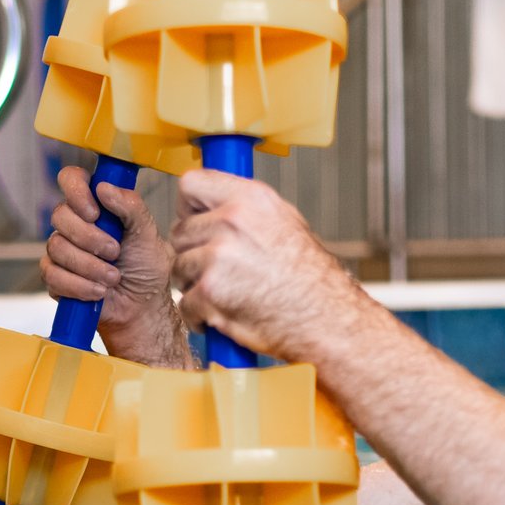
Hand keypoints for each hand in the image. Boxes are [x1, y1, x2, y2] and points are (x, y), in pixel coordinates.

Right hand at [41, 166, 175, 322]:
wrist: (141, 308)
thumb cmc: (146, 269)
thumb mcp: (148, 235)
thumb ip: (131, 207)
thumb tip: (104, 188)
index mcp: (97, 206)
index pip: (72, 179)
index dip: (76, 190)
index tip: (94, 213)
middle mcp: (75, 224)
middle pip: (60, 215)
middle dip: (89, 238)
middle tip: (114, 252)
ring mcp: (62, 250)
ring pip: (57, 247)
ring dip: (89, 266)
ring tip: (112, 277)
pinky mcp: (55, 276)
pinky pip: (53, 274)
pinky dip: (79, 285)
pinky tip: (98, 291)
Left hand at [170, 170, 365, 359]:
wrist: (326, 320)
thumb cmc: (312, 279)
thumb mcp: (286, 224)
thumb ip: (245, 210)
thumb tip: (214, 205)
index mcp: (251, 200)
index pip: (191, 184)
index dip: (190, 207)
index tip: (196, 220)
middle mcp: (232, 222)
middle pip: (180, 231)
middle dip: (193, 253)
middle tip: (218, 270)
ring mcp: (219, 258)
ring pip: (179, 268)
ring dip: (195, 284)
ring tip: (227, 293)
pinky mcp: (210, 292)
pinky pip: (185, 302)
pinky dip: (199, 314)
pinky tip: (224, 313)